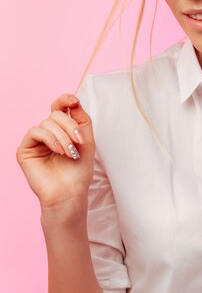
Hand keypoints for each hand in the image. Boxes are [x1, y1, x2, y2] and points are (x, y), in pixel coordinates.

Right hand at [16, 93, 95, 208]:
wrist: (70, 193)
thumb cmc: (79, 171)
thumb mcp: (87, 141)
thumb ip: (81, 119)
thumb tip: (73, 99)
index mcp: (61, 131)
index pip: (59, 108)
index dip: (65, 100)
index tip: (74, 100)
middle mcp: (47, 134)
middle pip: (55, 114)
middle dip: (70, 125)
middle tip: (79, 140)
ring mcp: (35, 142)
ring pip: (46, 123)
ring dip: (62, 136)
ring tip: (70, 152)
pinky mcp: (25, 150)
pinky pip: (35, 131)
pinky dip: (49, 138)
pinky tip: (58, 150)